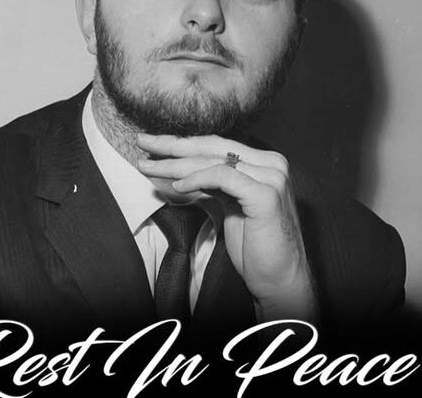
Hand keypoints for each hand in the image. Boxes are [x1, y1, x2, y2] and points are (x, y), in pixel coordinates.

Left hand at [137, 133, 317, 321]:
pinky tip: (177, 186)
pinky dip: (197, 178)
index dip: (182, 143)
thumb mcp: (229, 206)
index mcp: (263, 163)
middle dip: (172, 144)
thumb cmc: (254, 245)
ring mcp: (271, 177)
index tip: (154, 145)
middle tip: (142, 142)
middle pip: (212, 146)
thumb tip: (181, 173)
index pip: (216, 144)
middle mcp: (271, 164)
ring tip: (148, 167)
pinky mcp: (266, 195)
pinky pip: (224, 177)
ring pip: (213, 160)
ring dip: (175, 163)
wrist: (279, 278)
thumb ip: (214, 185)